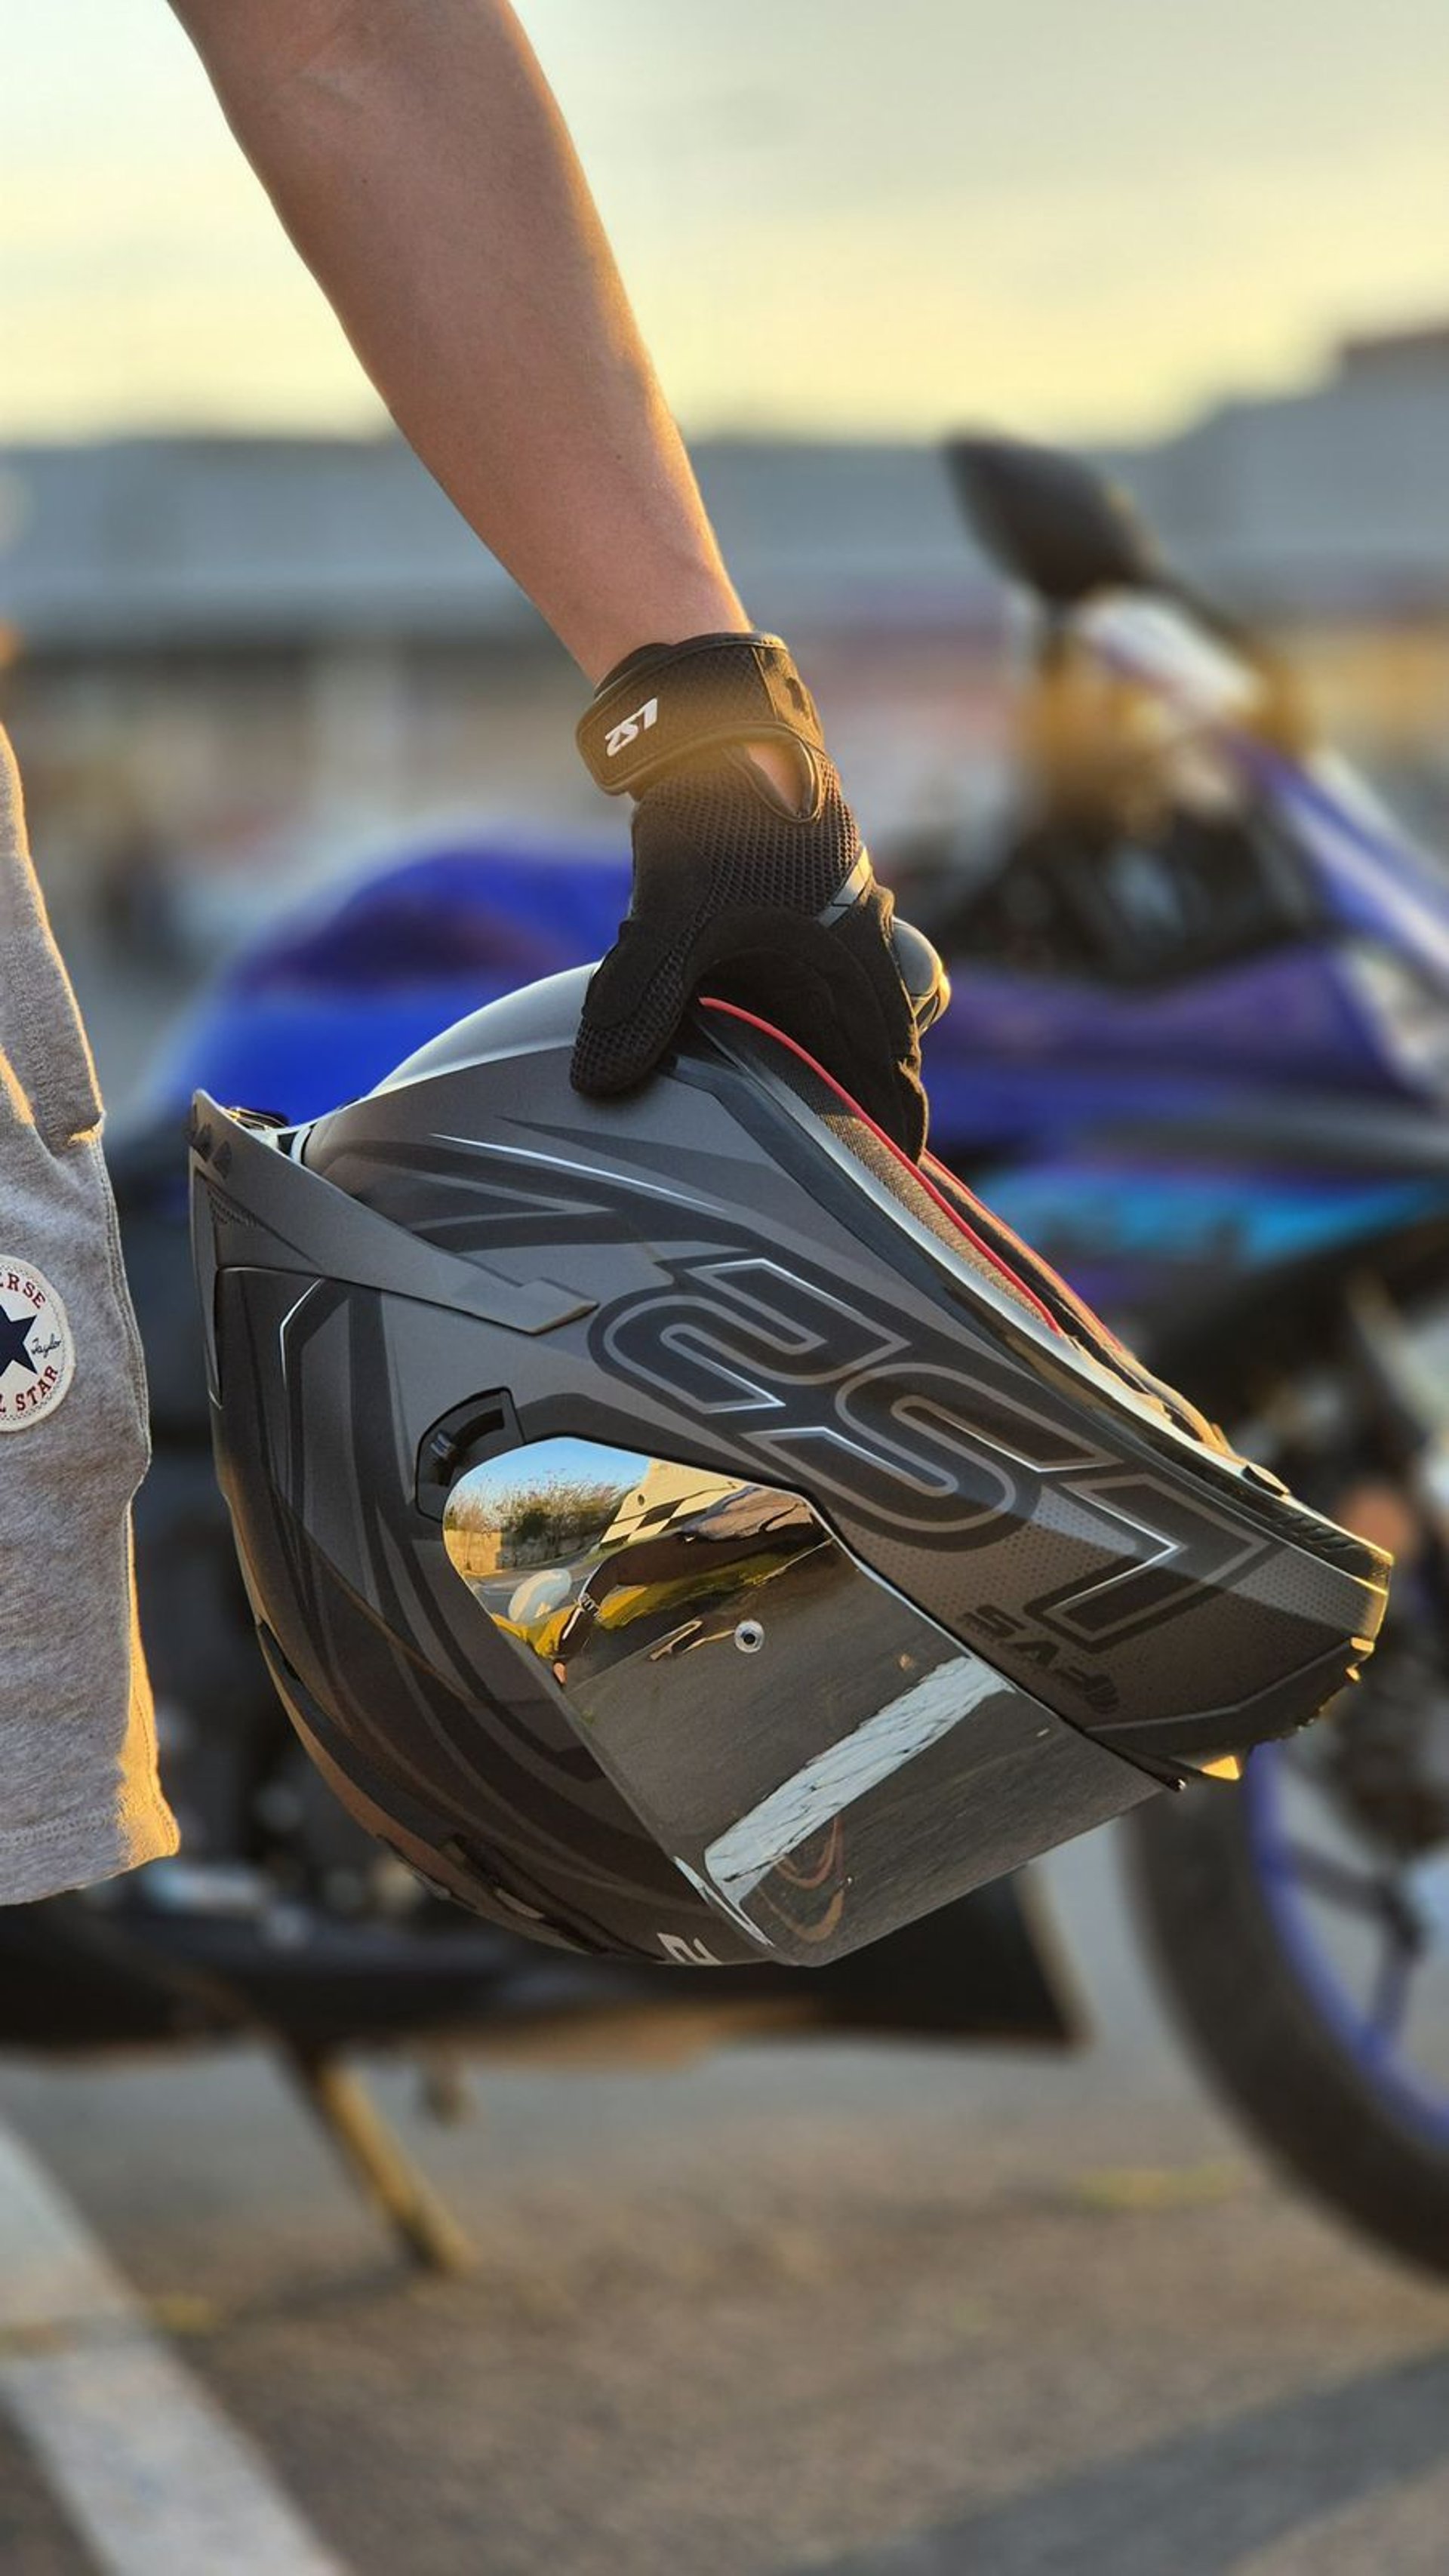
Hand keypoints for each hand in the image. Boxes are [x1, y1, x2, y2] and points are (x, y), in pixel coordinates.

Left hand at [570, 742, 941, 1156]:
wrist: (721, 734)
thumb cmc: (715, 828)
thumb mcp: (668, 921)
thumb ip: (637, 1004)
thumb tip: (600, 1085)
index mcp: (850, 961)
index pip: (890, 1061)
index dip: (895, 1116)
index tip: (898, 1160)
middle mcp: (861, 941)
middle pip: (886, 1037)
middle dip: (872, 1088)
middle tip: (859, 1140)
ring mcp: (842, 912)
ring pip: (865, 995)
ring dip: (847, 1038)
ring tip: (813, 1084)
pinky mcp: (814, 891)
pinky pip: (834, 957)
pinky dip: (816, 992)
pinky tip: (765, 1007)